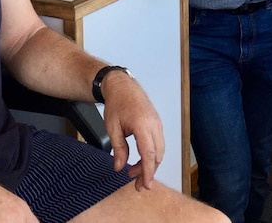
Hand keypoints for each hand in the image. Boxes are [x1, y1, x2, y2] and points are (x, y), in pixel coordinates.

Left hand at [100, 72, 164, 190]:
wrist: (122, 86)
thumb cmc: (117, 103)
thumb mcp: (112, 128)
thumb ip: (118, 148)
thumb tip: (119, 167)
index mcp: (142, 124)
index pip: (149, 153)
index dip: (148, 171)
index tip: (145, 184)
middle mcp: (154, 124)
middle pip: (157, 155)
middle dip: (148, 171)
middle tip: (136, 183)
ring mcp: (157, 123)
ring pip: (159, 150)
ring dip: (150, 163)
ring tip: (134, 172)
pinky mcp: (157, 123)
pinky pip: (158, 143)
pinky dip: (152, 154)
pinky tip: (141, 159)